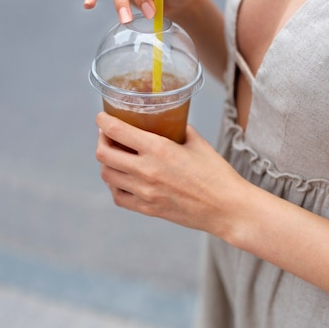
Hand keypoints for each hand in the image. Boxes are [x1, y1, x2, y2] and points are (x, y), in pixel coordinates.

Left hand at [95, 112, 244, 239]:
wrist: (227, 208)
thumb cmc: (217, 174)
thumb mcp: (197, 143)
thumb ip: (177, 130)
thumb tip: (167, 121)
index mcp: (159, 149)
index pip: (117, 131)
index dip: (102, 122)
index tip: (101, 118)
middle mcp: (146, 170)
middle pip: (103, 154)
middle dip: (101, 141)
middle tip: (108, 135)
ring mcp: (145, 192)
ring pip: (107, 175)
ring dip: (107, 163)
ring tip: (116, 156)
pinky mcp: (148, 209)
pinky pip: (118, 197)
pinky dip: (115, 185)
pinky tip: (124, 179)